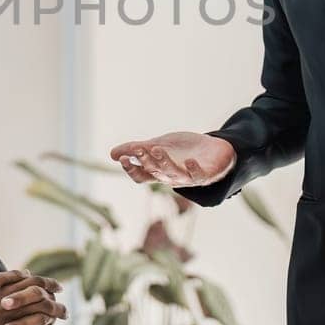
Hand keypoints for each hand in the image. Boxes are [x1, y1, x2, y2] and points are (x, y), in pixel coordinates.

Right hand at [109, 132, 236, 187]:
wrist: (213, 150)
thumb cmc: (183, 150)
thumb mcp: (158, 146)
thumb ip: (137, 149)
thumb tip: (111, 154)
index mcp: (158, 172)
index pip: (141, 176)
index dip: (131, 169)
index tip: (122, 158)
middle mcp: (171, 178)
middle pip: (155, 173)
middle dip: (146, 161)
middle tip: (139, 149)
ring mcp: (188, 178)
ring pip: (173, 174)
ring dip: (164, 163)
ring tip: (158, 149)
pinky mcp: (205, 175)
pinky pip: (198, 175)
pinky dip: (193, 169)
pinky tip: (189, 161)